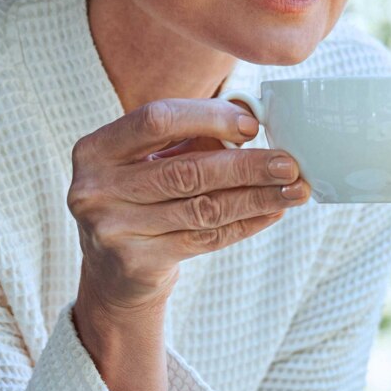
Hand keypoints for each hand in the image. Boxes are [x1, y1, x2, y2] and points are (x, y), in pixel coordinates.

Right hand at [68, 98, 306, 312]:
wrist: (111, 272)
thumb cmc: (140, 198)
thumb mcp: (152, 161)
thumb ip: (193, 137)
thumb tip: (251, 118)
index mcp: (96, 149)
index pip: (156, 120)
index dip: (208, 118)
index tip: (253, 125)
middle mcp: (96, 189)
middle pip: (185, 171)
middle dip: (245, 166)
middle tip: (290, 163)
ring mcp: (112, 229)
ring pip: (202, 209)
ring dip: (256, 197)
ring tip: (294, 190)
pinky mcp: (136, 263)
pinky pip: (204, 239)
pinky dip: (245, 224)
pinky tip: (272, 212)